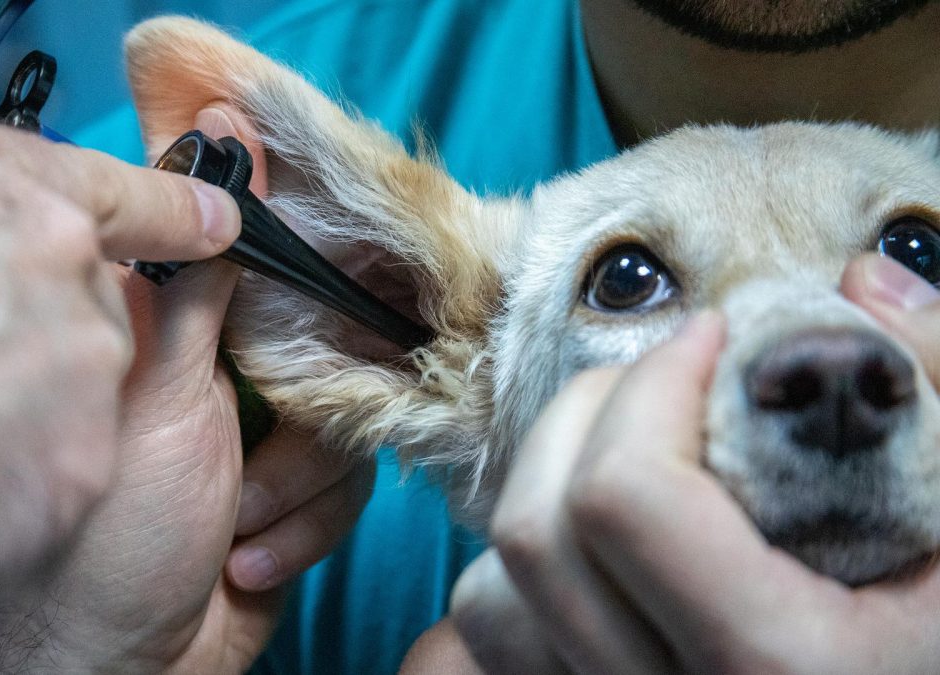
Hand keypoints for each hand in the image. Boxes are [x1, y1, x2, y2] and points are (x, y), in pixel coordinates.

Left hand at [0, 105, 374, 672]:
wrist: (131, 665)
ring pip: (346, 418)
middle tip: (266, 443)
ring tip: (233, 528)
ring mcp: (261, 438)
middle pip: (323, 342)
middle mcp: (223, 378)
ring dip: (295, 486)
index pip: (260, 267)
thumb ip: (196, 292)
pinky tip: (245, 561)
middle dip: (305, 412)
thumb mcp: (159, 396)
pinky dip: (302, 527)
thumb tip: (219, 179)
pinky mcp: (294, 494)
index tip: (339, 267)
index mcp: (179, 336)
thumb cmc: (113, 536)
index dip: (304, 264)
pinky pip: (348, 483)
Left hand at [452, 285, 939, 673]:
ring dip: (546, 484)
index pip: (623, 497)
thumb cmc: (937, 637)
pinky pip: (498, 633)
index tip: (713, 339)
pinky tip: (607, 534)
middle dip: (590, 412)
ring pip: (494, 590)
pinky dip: (529, 563)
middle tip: (669, 379)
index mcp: (775, 665)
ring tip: (637, 447)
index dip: (654, 383)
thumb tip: (861, 280)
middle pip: (536, 530)